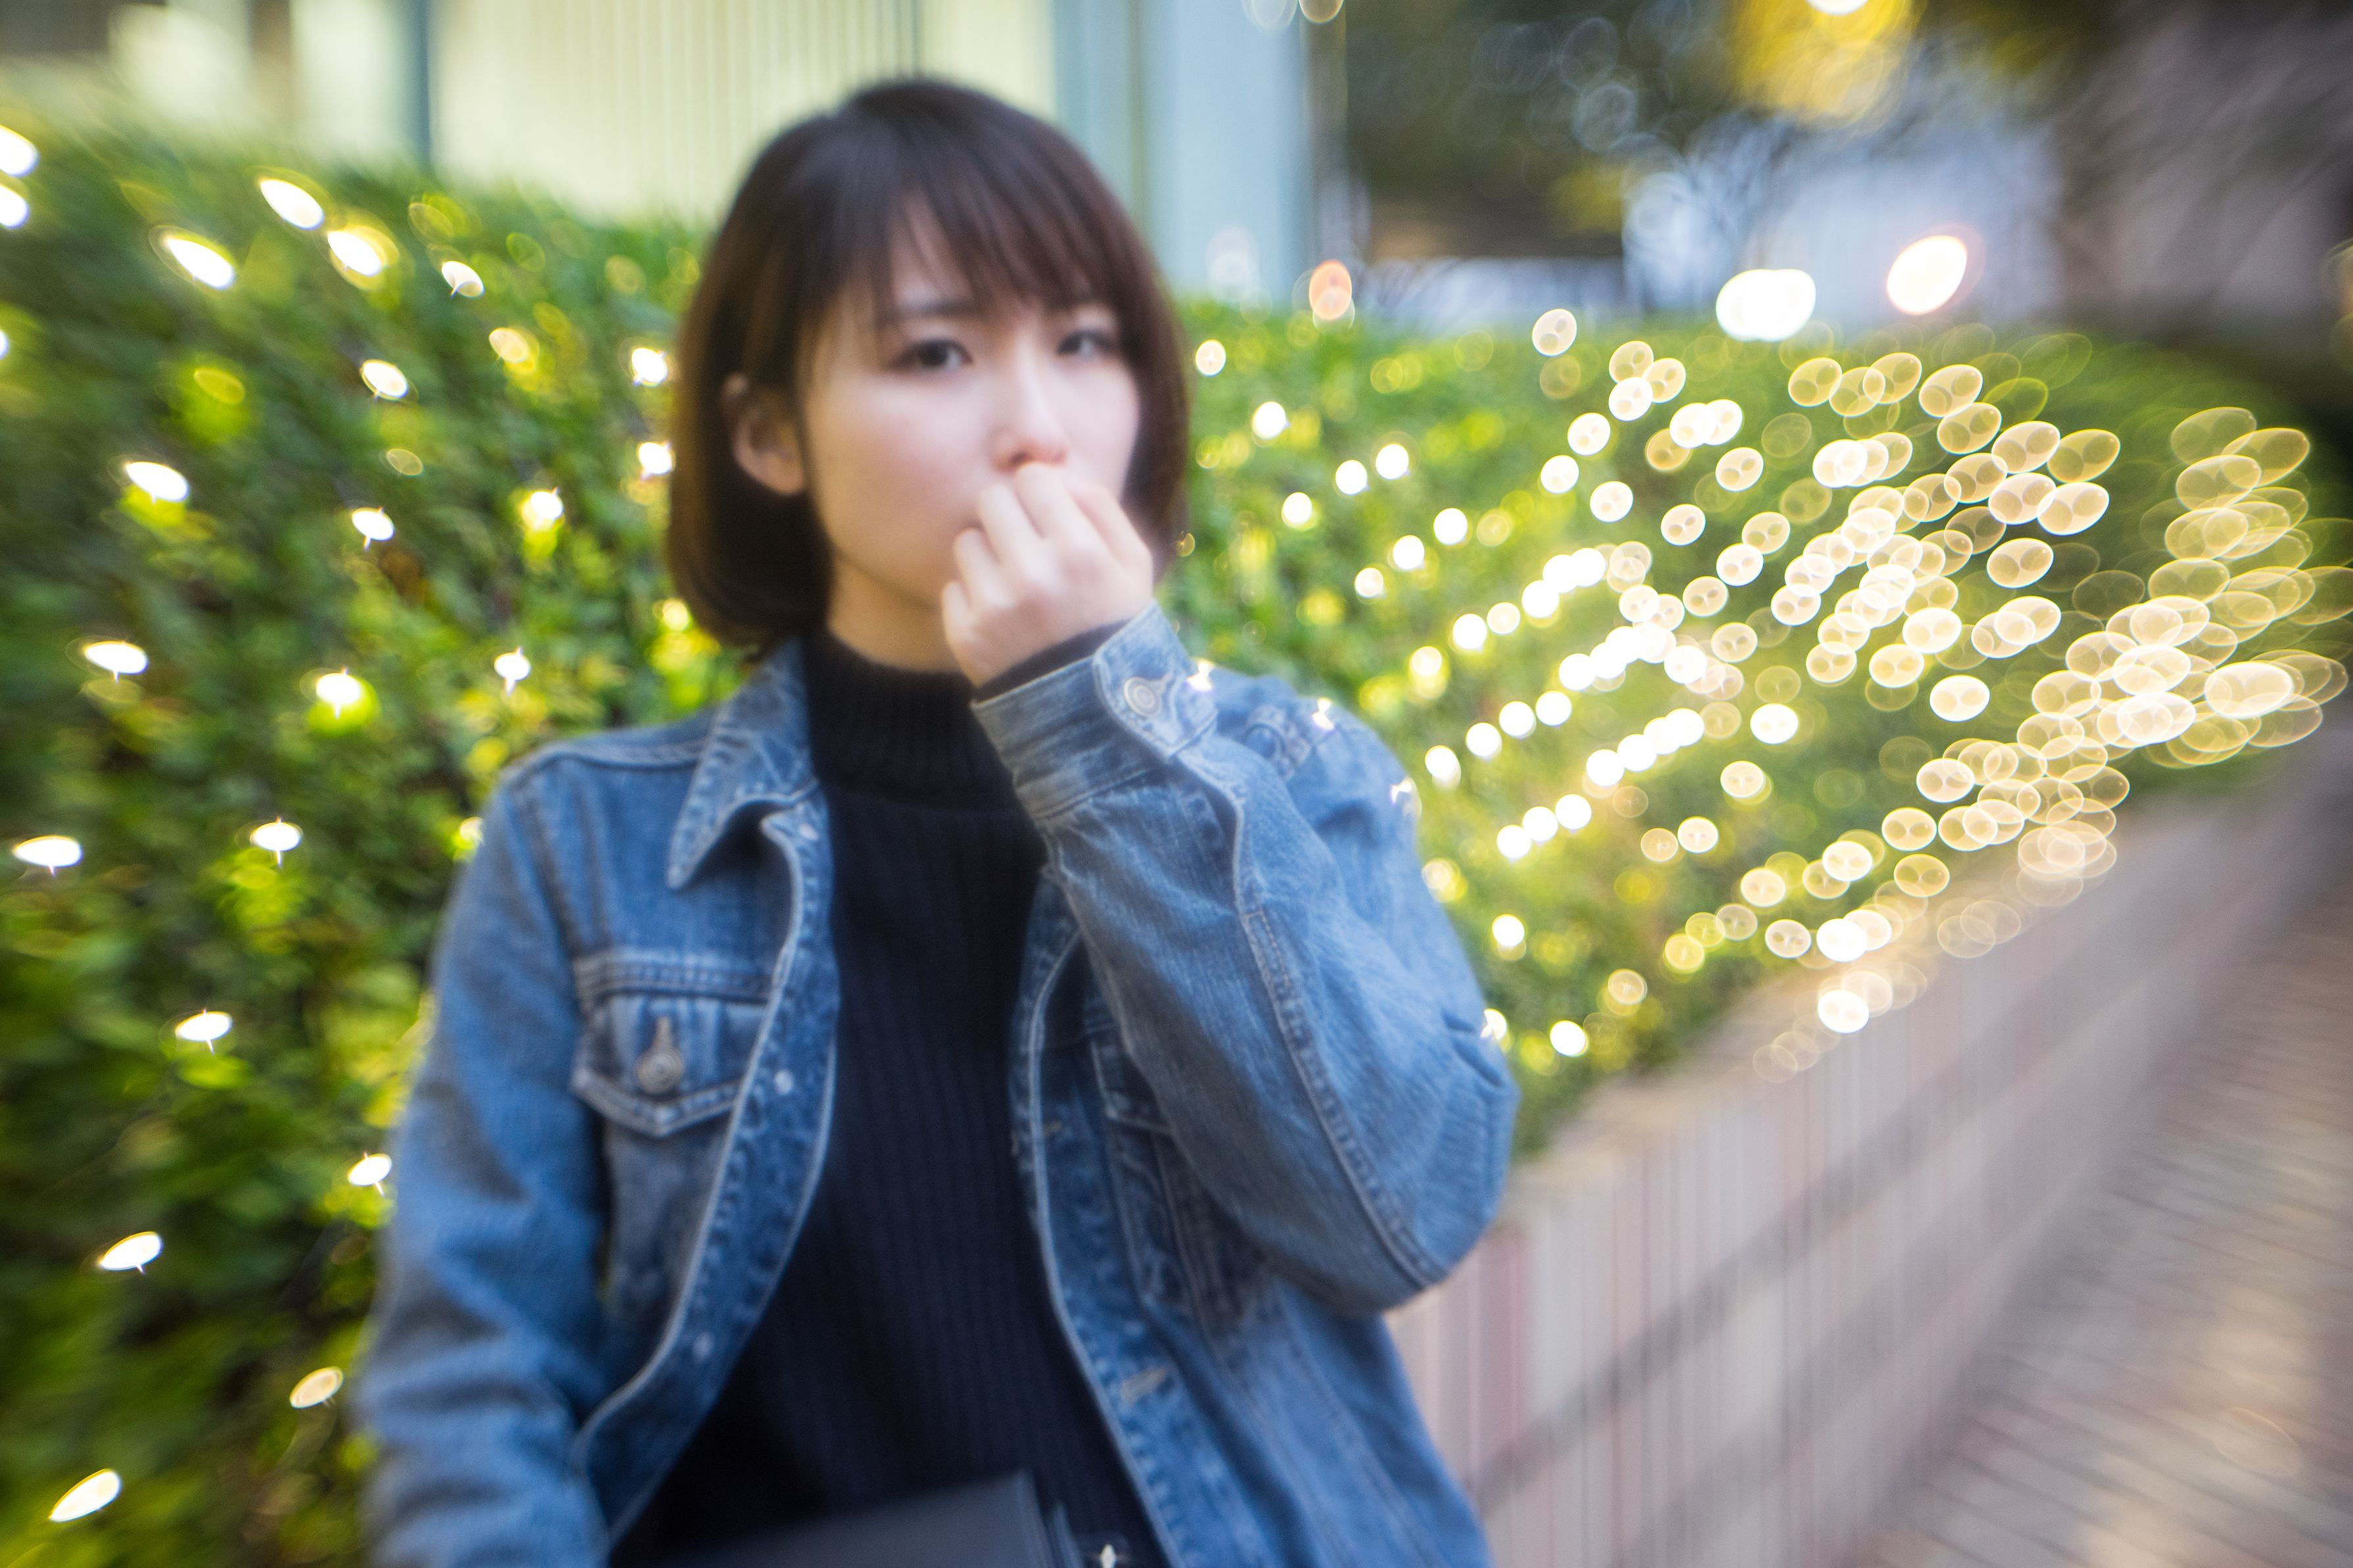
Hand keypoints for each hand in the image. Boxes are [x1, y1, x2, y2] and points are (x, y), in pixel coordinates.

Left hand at [942, 464, 1157, 687]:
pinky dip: (973, 600)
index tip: (1046, 513)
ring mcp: (996, 607)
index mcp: (1079, 551)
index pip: (1032, 478)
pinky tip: (1003, 620)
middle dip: (1008, 516)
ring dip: (987, 557)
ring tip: (1016, 587)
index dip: (1040, 492)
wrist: (1092, 711)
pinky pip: (952, 587)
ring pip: (966, 542)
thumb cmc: (1114, 624)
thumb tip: (1057, 472)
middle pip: (991, 500)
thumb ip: (1100, 507)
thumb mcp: (1134, 565)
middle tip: (1025, 545)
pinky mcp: (967, 636)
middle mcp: (1033, 575)